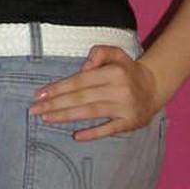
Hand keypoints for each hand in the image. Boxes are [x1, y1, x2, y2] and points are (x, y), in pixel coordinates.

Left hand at [29, 45, 163, 140]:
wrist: (154, 87)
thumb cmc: (127, 70)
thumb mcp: (116, 53)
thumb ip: (99, 52)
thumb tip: (84, 68)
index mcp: (114, 72)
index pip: (80, 81)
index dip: (59, 88)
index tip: (40, 94)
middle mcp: (120, 90)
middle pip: (81, 98)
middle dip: (56, 104)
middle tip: (35, 109)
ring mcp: (125, 108)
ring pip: (90, 113)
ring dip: (66, 116)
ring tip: (47, 118)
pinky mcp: (130, 123)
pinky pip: (108, 130)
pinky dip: (92, 134)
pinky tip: (76, 135)